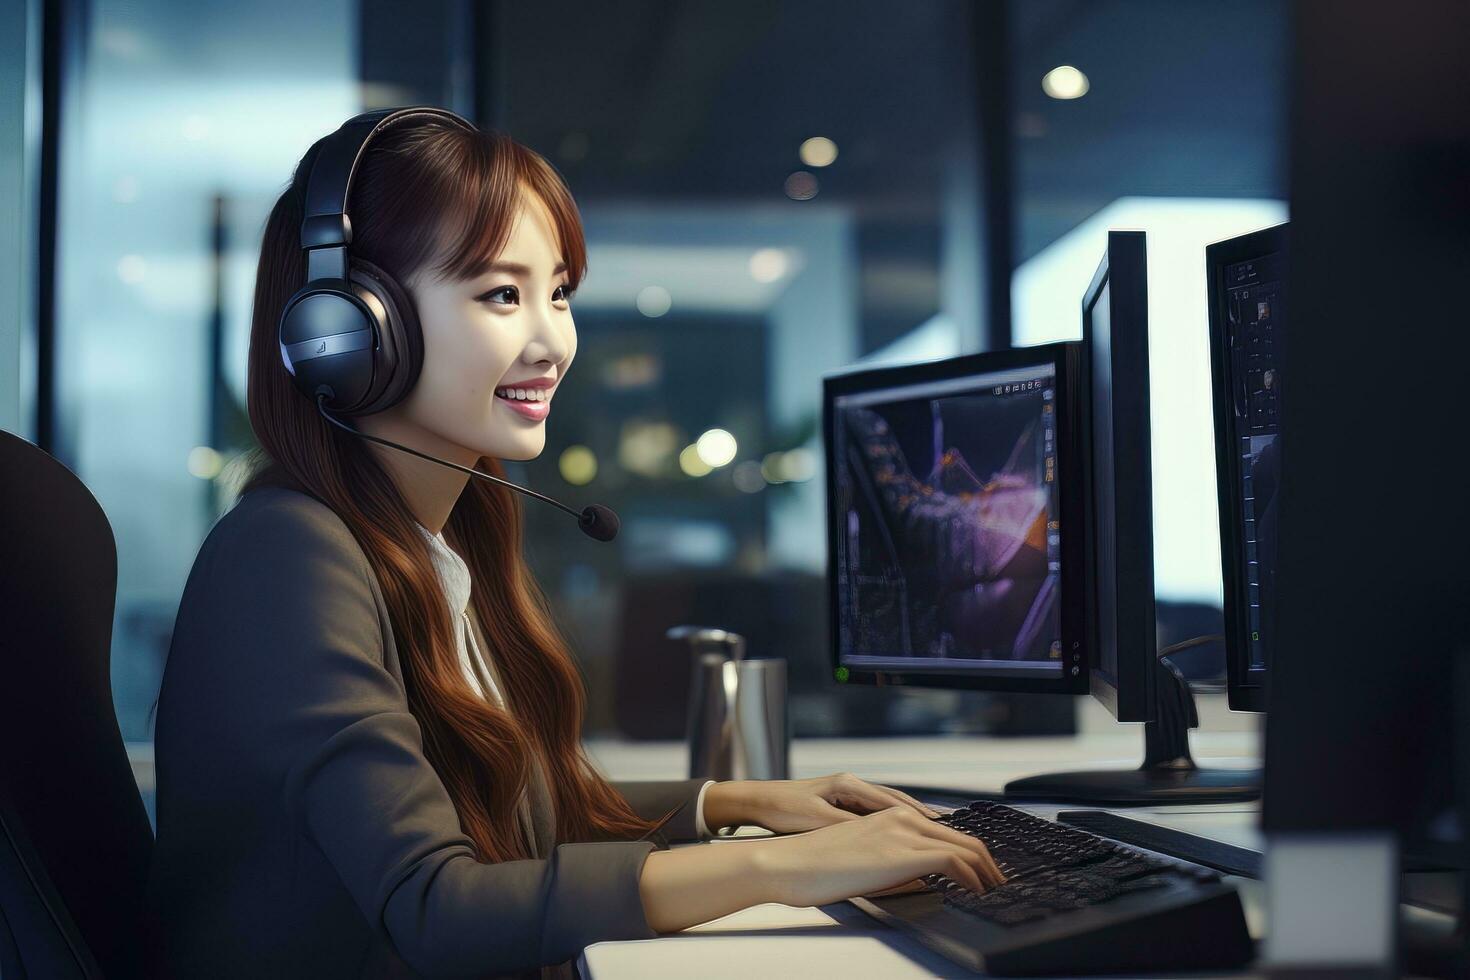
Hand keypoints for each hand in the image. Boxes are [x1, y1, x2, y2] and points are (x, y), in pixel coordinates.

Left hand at [706, 772, 942, 834]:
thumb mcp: (816, 822)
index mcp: (847, 785)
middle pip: (895, 799)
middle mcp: (850, 784)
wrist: (757, 801)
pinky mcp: (840, 801)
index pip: (891, 800)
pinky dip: (891, 820)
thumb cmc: (781, 809)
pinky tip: (900, 831)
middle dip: (920, 813)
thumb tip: (876, 836)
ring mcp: (846, 791)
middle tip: (946, 827)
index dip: (916, 814)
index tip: (938, 825)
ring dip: (908, 816)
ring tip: (932, 828)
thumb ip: (846, 827)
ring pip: (886, 805)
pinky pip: (873, 811)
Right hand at [751, 806, 1004, 907]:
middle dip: (987, 862)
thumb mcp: (861, 858)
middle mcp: (900, 819)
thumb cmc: (814, 865)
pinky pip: (952, 862)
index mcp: (889, 816)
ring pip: (965, 846)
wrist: (787, 864)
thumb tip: (924, 880)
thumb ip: (893, 863)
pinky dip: (972, 877)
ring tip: (994, 889)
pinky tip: (975, 890)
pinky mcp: (901, 853)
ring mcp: (902, 833)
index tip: (982, 870)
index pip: (945, 831)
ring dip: (986, 870)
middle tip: (998, 881)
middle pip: (963, 836)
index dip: (971, 851)